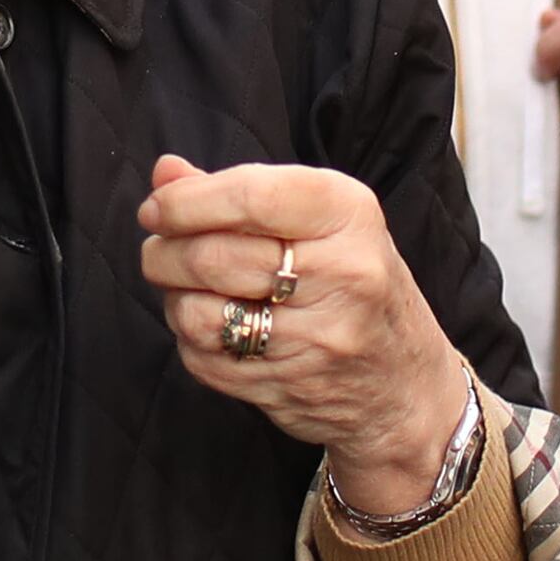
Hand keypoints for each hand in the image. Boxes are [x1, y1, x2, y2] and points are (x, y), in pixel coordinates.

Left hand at [139, 153, 472, 520]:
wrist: (404, 386)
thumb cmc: (352, 281)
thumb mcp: (319, 220)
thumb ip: (239, 191)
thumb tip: (164, 173)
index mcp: (350, 215)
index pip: (249, 196)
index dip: (184, 202)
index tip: (155, 209)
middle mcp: (343, 274)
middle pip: (214, 256)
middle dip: (163, 252)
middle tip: (157, 249)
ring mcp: (319, 339)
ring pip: (199, 313)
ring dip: (172, 298)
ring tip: (182, 287)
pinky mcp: (290, 388)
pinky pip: (205, 359)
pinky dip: (190, 340)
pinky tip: (211, 326)